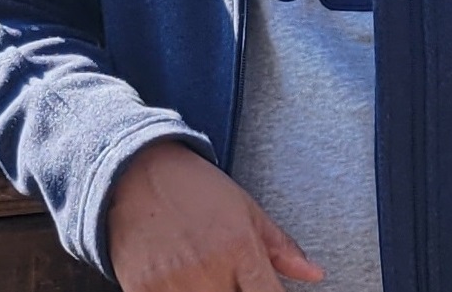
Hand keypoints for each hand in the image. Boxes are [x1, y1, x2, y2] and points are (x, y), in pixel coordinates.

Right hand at [106, 140, 325, 290]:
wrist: (136, 171)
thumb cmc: (196, 189)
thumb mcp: (245, 208)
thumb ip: (281, 247)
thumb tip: (315, 275)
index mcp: (240, 248)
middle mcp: (209, 270)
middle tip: (230, 278)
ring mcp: (174, 284)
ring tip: (204, 277)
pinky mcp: (142, 291)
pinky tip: (179, 282)